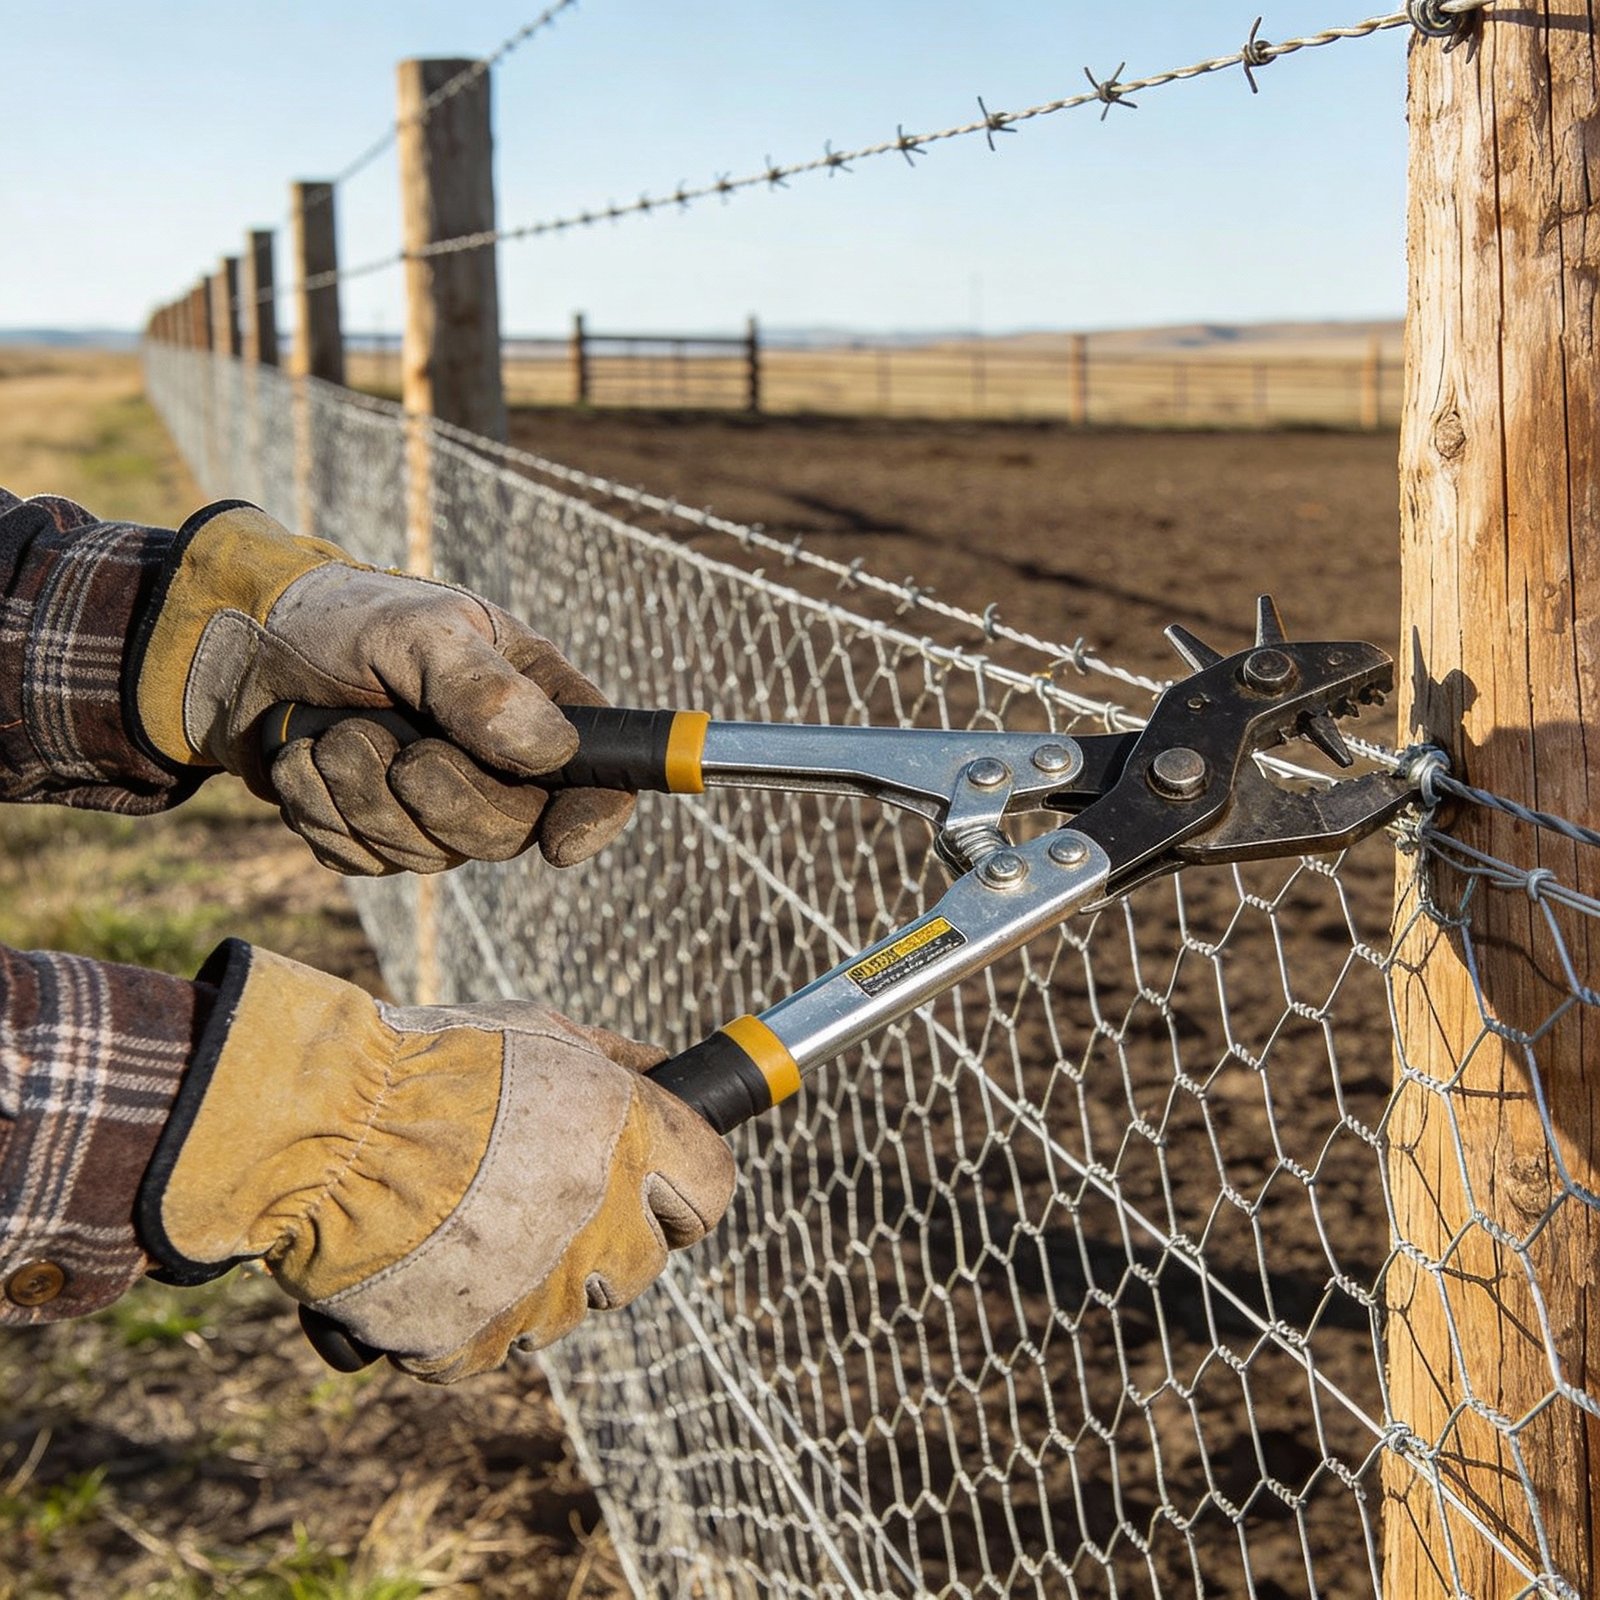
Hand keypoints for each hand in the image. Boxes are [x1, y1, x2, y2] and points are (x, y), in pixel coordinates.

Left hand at [134, 502, 632, 873]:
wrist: (243, 647)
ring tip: (331, 735)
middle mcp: (499, 762)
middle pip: (509, 831)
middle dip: (440, 799)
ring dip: (362, 796)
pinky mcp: (375, 834)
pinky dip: (322, 812)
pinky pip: (364, 861)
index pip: (600, 776)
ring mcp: (439, 804)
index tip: (558, 844)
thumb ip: (481, 687)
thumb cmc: (344, 620)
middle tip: (394, 751)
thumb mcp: (416, 631)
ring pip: (427, 854)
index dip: (593, 817)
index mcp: (535, 702)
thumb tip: (552, 752)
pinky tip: (306, 762)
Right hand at [139, 941, 734, 1381]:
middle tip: (541, 1198)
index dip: (686, 1189)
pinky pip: (491, 1345)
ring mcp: (538, 1289)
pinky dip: (465, 1314)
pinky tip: (428, 1257)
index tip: (660, 1185)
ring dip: (533, 1276)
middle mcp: (600, 1218)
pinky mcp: (470, 1340)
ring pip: (566, 1309)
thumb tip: (671, 1069)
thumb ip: (618, 1058)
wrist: (318, 1120)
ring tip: (466, 1216)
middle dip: (606, 1239)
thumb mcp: (540, 1030)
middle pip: (644, 1264)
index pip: (714, 1191)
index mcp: (631, 1136)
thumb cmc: (431, 1062)